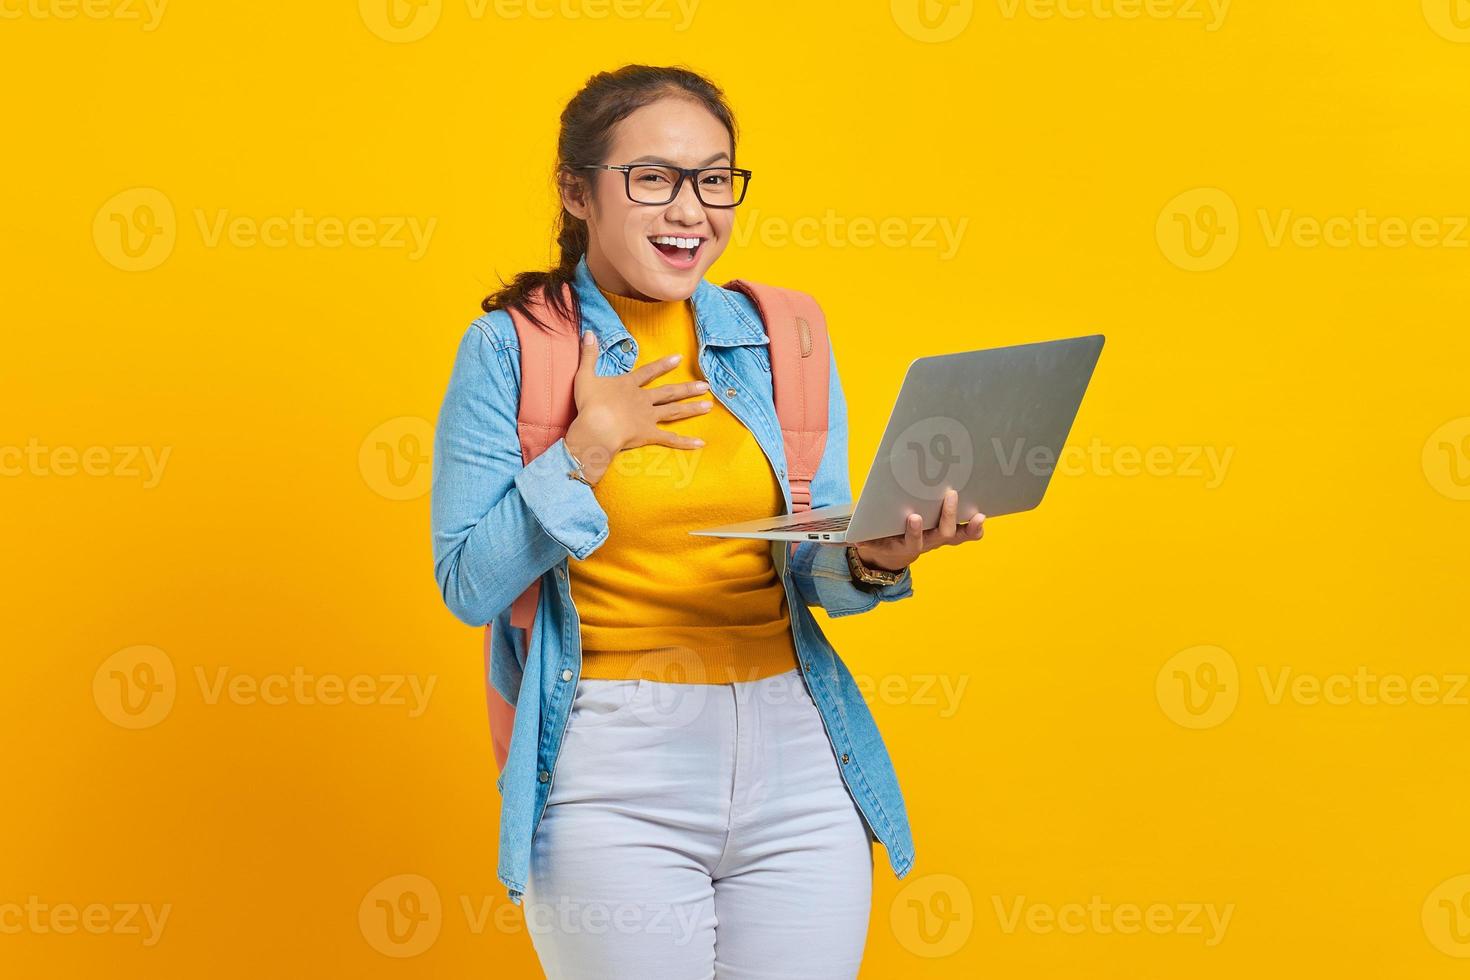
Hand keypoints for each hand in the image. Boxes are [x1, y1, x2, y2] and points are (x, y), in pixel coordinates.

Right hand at [563, 329, 712, 483]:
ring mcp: (648, 417)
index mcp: (629, 385)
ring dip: (692, 408)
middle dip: (688, 388)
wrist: (597, 427)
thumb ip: (589, 354)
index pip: (649, 372)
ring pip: (674, 411)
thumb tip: (589, 332)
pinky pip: (670, 439)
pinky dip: (685, 442)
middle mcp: (643, 399)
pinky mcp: (649, 435)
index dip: (663, 365)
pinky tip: (700, 443)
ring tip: (709, 406)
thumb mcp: (585, 375)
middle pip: (669, 392)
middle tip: (706, 386)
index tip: (679, 358)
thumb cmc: (589, 403)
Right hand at [852, 489, 984, 570]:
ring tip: (979, 516)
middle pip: (941, 535)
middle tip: (949, 495)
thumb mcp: (866, 538)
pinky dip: (974, 528)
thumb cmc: (878, 536)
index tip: (914, 517)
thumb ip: (859, 537)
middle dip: (946, 516)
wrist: (889, 553)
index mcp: (905, 545)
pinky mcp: (948, 534)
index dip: (914, 531)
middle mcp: (926, 544)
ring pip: (957, 536)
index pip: (911, 541)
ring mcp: (939, 540)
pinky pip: (964, 534)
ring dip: (968, 527)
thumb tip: (846, 538)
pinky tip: (981, 516)